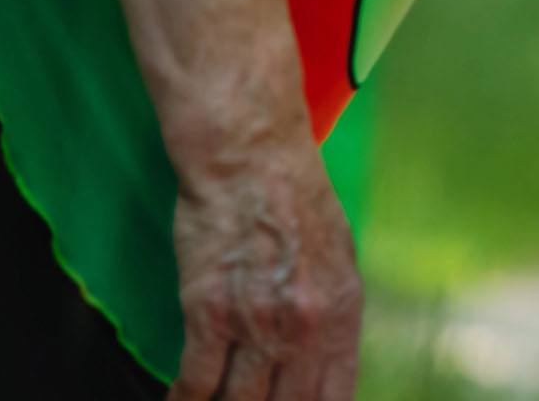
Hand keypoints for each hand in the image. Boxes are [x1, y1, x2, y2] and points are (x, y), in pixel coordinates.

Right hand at [167, 139, 361, 399]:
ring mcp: (257, 324)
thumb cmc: (295, 200)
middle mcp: (305, 327)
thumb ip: (331, 312)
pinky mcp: (209, 313)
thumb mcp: (339, 256)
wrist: (253, 161)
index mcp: (342, 314)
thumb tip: (324, 355)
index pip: (335, 396)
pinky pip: (196, 380)